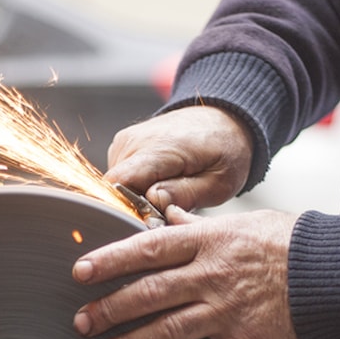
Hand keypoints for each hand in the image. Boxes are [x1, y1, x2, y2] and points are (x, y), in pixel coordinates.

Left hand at [73, 206, 304, 338]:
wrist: (338, 274)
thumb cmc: (293, 243)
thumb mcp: (245, 223)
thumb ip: (200, 227)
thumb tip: (165, 215)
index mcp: (211, 243)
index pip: (149, 248)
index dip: (111, 260)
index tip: (81, 271)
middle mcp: (213, 278)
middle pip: (150, 294)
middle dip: (110, 309)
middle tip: (81, 321)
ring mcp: (229, 314)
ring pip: (169, 332)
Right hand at [104, 106, 252, 210]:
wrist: (221, 120)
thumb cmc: (224, 150)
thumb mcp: (219, 181)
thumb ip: (185, 194)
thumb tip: (152, 202)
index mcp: (159, 149)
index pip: (119, 185)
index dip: (129, 209)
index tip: (153, 218)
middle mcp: (134, 141)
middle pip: (115, 191)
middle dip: (137, 206)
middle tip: (169, 206)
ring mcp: (125, 141)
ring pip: (116, 186)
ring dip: (137, 196)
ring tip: (168, 190)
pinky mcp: (122, 145)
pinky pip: (120, 177)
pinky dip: (136, 186)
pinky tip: (159, 181)